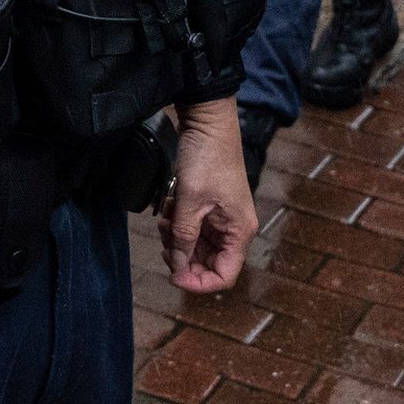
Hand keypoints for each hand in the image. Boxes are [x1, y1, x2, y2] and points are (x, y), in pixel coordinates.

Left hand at [161, 98, 257, 294]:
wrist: (207, 121)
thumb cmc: (207, 158)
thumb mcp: (190, 201)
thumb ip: (183, 237)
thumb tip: (177, 267)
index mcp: (239, 231)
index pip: (224, 275)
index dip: (198, 282)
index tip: (172, 275)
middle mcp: (233, 228)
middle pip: (207, 262)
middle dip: (181, 255)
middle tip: (164, 241)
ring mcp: (220, 217)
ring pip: (195, 245)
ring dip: (176, 238)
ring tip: (165, 219)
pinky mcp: (207, 206)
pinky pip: (190, 227)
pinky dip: (176, 223)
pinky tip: (168, 207)